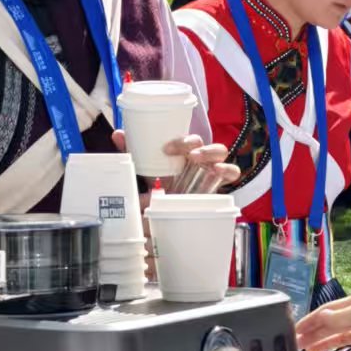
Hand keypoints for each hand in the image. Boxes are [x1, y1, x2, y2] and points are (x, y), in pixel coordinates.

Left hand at [113, 130, 240, 193]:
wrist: (166, 217)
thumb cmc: (159, 190)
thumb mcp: (146, 173)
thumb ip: (133, 154)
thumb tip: (118, 134)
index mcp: (182, 152)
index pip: (187, 137)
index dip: (180, 139)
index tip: (165, 149)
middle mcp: (198, 158)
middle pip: (202, 141)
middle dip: (193, 143)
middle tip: (183, 153)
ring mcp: (210, 170)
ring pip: (220, 151)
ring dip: (210, 151)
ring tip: (197, 159)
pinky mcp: (218, 185)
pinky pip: (232, 172)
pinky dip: (228, 169)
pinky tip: (218, 171)